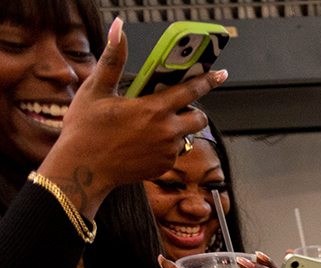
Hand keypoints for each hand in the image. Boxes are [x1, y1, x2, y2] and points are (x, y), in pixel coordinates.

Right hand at [37, 19, 225, 214]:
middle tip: (174, 106)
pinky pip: (174, 152)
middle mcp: (167, 132)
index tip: (221, 74)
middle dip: (193, 110)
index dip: (208, 81)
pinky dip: (166, 145)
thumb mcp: (96, 89)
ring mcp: (168, 152)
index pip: (191, 91)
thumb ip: (112, 59)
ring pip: (186, 136)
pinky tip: (143, 142)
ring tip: (150, 125)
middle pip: (199, 118)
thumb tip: (118, 30)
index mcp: (154, 109)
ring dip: (177, 128)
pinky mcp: (164, 167)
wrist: (83, 168)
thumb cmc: (85, 129)